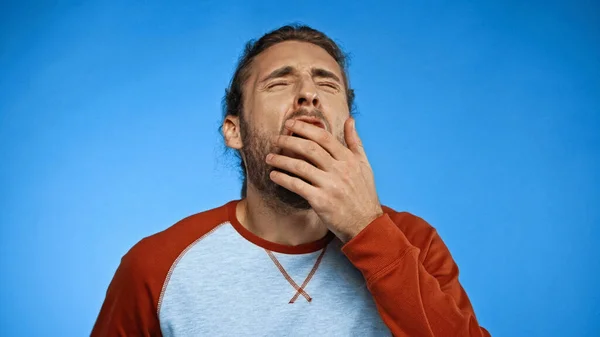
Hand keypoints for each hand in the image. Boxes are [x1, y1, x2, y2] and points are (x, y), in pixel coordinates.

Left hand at [266, 117, 382, 241]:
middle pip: (310, 149)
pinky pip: (297, 186)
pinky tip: (273, 175)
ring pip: (300, 166)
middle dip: (289, 141)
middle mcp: (340, 170)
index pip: (324, 137)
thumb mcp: (364, 165)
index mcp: (349, 160)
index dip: (305, 128)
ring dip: (281, 160)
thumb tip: (349, 120)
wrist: (365, 224)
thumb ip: (355, 142)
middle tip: (276, 139)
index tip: (290, 124)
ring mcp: (330, 186)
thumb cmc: (363, 194)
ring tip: (269, 157)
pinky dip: (283, 179)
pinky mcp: (321, 201)